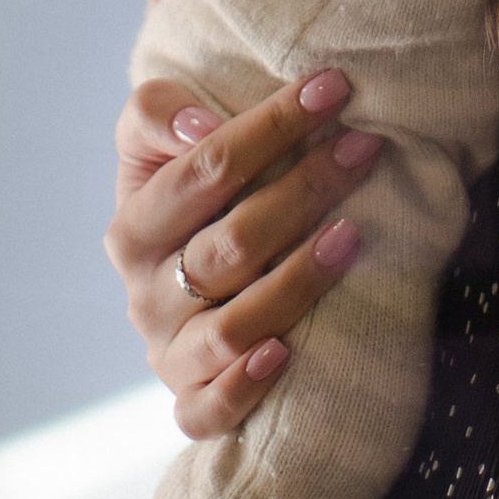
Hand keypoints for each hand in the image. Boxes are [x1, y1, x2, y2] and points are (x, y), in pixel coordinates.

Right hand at [108, 72, 376, 440]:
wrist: (172, 277)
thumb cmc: (187, 199)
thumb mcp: (155, 145)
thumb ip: (160, 113)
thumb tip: (199, 127)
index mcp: (133, 225)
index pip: (203, 169)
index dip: (271, 125)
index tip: (335, 88)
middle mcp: (144, 294)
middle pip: (230, 245)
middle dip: (304, 190)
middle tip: (365, 148)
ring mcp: (167, 352)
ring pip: (232, 327)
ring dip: (297, 282)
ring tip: (354, 235)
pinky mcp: (188, 400)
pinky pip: (207, 410)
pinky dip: (243, 387)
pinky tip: (286, 353)